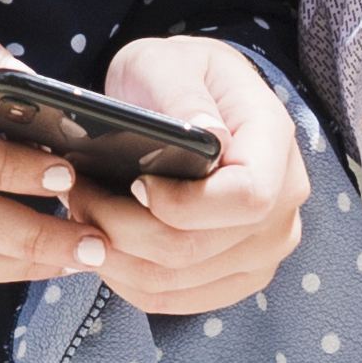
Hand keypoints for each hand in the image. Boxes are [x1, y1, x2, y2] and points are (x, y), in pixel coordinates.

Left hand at [50, 34, 310, 316]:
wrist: (197, 101)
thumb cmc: (180, 75)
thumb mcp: (170, 62)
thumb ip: (182, 94)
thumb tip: (206, 132)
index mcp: (275, 142)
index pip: (246, 197)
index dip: (183, 204)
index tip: (133, 183)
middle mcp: (283, 204)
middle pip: (200, 248)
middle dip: (125, 230)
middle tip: (78, 196)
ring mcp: (264, 248)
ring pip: (179, 280)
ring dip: (117, 256)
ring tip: (84, 215)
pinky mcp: (236, 275)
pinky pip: (176, 299)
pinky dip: (128, 280)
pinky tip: (105, 245)